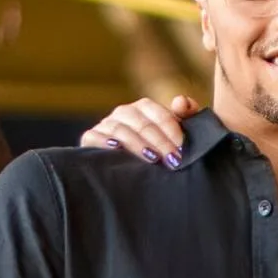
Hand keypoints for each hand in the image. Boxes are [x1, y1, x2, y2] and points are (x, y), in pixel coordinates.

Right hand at [80, 93, 199, 163]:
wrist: (135, 176)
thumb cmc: (160, 152)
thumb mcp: (177, 134)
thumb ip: (186, 115)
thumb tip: (180, 101)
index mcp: (142, 109)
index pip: (155, 113)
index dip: (170, 128)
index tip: (181, 146)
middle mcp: (123, 114)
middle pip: (140, 123)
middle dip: (158, 141)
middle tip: (173, 160)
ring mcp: (106, 125)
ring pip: (120, 130)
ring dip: (137, 144)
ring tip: (152, 159)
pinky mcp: (90, 139)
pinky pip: (93, 138)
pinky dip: (103, 142)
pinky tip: (115, 149)